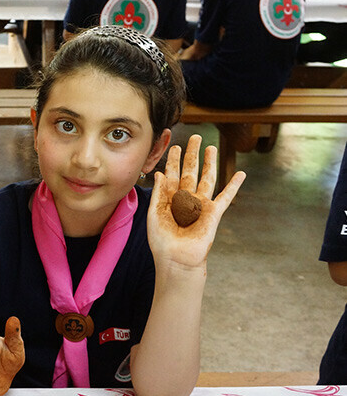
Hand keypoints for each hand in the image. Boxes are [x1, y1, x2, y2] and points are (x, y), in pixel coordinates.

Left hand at [147, 135, 244, 269]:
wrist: (176, 258)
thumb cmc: (162, 240)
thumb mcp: (154, 214)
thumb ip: (158, 193)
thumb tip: (159, 173)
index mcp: (171, 199)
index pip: (173, 174)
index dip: (174, 160)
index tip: (175, 145)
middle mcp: (187, 199)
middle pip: (191, 171)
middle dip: (193, 154)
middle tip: (195, 137)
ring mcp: (201, 205)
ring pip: (207, 178)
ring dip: (209, 163)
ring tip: (211, 147)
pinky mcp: (214, 213)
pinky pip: (226, 196)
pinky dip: (234, 185)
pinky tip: (241, 174)